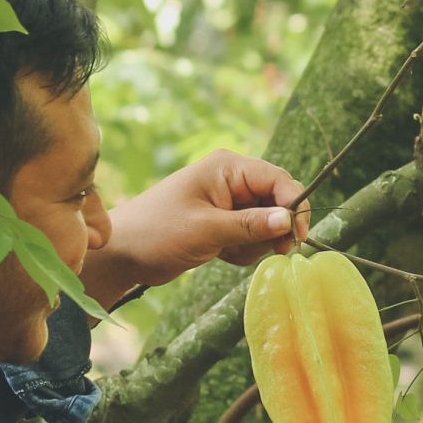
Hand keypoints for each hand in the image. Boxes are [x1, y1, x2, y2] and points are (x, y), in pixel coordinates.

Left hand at [89, 151, 311, 303]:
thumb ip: (250, 225)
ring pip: (268, 223)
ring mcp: (229, 202)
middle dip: (274, 229)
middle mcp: (232, 179)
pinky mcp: (225, 222)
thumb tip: (289, 221)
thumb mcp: (206, 230)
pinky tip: (221, 255)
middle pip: (278, 201)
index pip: (278, 179)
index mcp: (228, 167)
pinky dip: (244, 250)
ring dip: (256, 244)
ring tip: (227, 251)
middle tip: (271, 252)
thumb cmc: (157, 232)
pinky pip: (253, 236)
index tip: (298, 236)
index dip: (294, 205)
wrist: (124, 253)